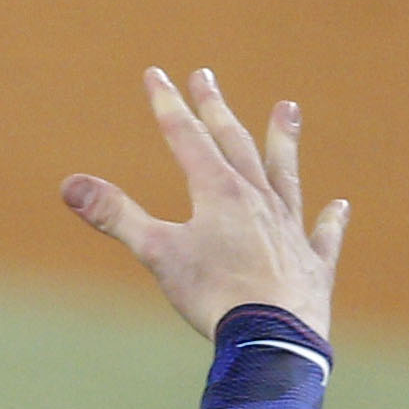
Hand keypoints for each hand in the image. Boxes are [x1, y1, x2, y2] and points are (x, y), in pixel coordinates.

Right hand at [64, 67, 347, 341]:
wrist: (272, 334)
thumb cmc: (212, 294)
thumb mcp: (156, 252)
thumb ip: (116, 215)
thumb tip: (69, 184)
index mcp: (218, 192)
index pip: (186, 138)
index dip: (168, 105)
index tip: (156, 74)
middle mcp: (257, 199)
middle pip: (234, 143)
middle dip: (216, 109)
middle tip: (206, 76)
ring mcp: (289, 227)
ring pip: (284, 174)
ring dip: (283, 142)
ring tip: (286, 109)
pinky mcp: (311, 262)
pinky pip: (322, 233)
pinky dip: (329, 220)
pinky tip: (339, 206)